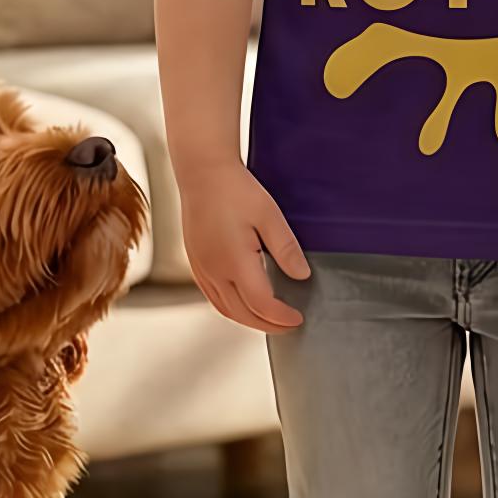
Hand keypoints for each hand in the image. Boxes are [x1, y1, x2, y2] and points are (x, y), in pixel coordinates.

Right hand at [178, 162, 309, 330]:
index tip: (298, 318)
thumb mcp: (269, 215)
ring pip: (225, 309)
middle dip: (268, 325)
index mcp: (234, 260)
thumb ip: (286, 248)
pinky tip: (244, 303)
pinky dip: (231, 308)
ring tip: (270, 319)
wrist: (201, 173)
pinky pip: (213, 297)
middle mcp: (214, 270)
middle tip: (289, 325)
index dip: (281, 317)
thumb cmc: (235, 189)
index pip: (261, 304)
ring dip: (249, 320)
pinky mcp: (195, 263)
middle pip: (242, 314)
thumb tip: (302, 276)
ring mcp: (201, 269)